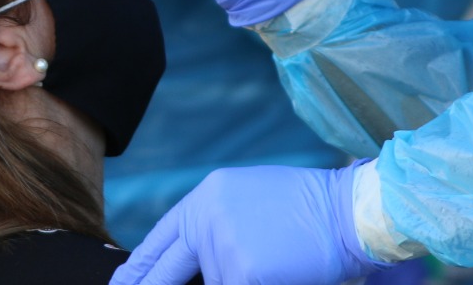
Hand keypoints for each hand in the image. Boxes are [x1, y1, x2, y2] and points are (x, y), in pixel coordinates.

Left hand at [110, 164, 390, 284]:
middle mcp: (207, 218)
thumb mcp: (252, 202)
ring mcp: (221, 246)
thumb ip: (218, 227)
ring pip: (212, 284)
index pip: (160, 239)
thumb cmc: (312, 209)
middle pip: (165, 269)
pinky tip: (275, 273)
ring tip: (267, 262)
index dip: (139, 266)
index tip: (121, 284)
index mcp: (207, 197)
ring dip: (237, 279)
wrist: (351, 211)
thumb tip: (195, 264)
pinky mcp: (241, 273)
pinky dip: (252, 283)